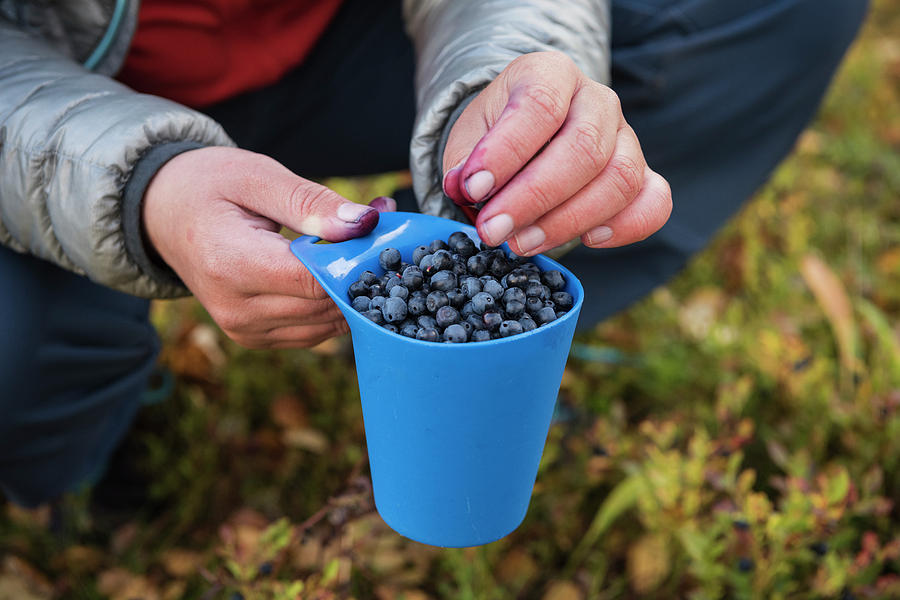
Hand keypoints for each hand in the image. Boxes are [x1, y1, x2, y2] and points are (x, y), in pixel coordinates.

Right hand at [142, 147, 394, 348]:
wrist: (161, 214)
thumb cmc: (209, 186)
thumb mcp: (258, 177)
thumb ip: (312, 203)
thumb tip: (366, 224)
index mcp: (233, 265)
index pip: (317, 281)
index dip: (356, 259)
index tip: (381, 228)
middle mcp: (237, 310)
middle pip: (326, 306)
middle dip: (361, 270)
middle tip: (379, 226)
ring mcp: (245, 331)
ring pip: (327, 324)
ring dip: (352, 288)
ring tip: (353, 242)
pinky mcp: (255, 338)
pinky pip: (314, 330)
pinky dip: (333, 303)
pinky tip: (333, 269)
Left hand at [442, 51, 671, 255]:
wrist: (525, 142)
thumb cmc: (496, 139)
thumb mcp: (469, 138)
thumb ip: (467, 162)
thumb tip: (467, 186)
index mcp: (551, 74)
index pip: (539, 106)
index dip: (506, 152)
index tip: (473, 189)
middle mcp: (597, 101)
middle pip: (584, 149)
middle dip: (534, 198)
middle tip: (494, 230)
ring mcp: (627, 138)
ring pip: (619, 179)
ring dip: (568, 221)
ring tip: (522, 243)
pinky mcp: (644, 176)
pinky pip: (654, 203)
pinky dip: (625, 226)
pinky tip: (588, 241)